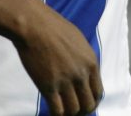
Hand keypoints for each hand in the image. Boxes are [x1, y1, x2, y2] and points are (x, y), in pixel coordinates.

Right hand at [0, 0, 100, 115]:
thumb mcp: (77, 39)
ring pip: (73, 110)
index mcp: (90, 62)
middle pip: (88, 105)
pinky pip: (57, 110)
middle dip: (82, 111)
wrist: (33, 23)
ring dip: (68, 113)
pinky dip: (56, 114)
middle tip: (73, 111)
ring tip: (62, 111)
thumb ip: (83, 58)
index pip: (98, 92)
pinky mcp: (48, 86)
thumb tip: (84, 72)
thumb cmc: (52, 25)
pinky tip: (52, 111)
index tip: (84, 103)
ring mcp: (65, 81)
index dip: (92, 102)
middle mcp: (81, 74)